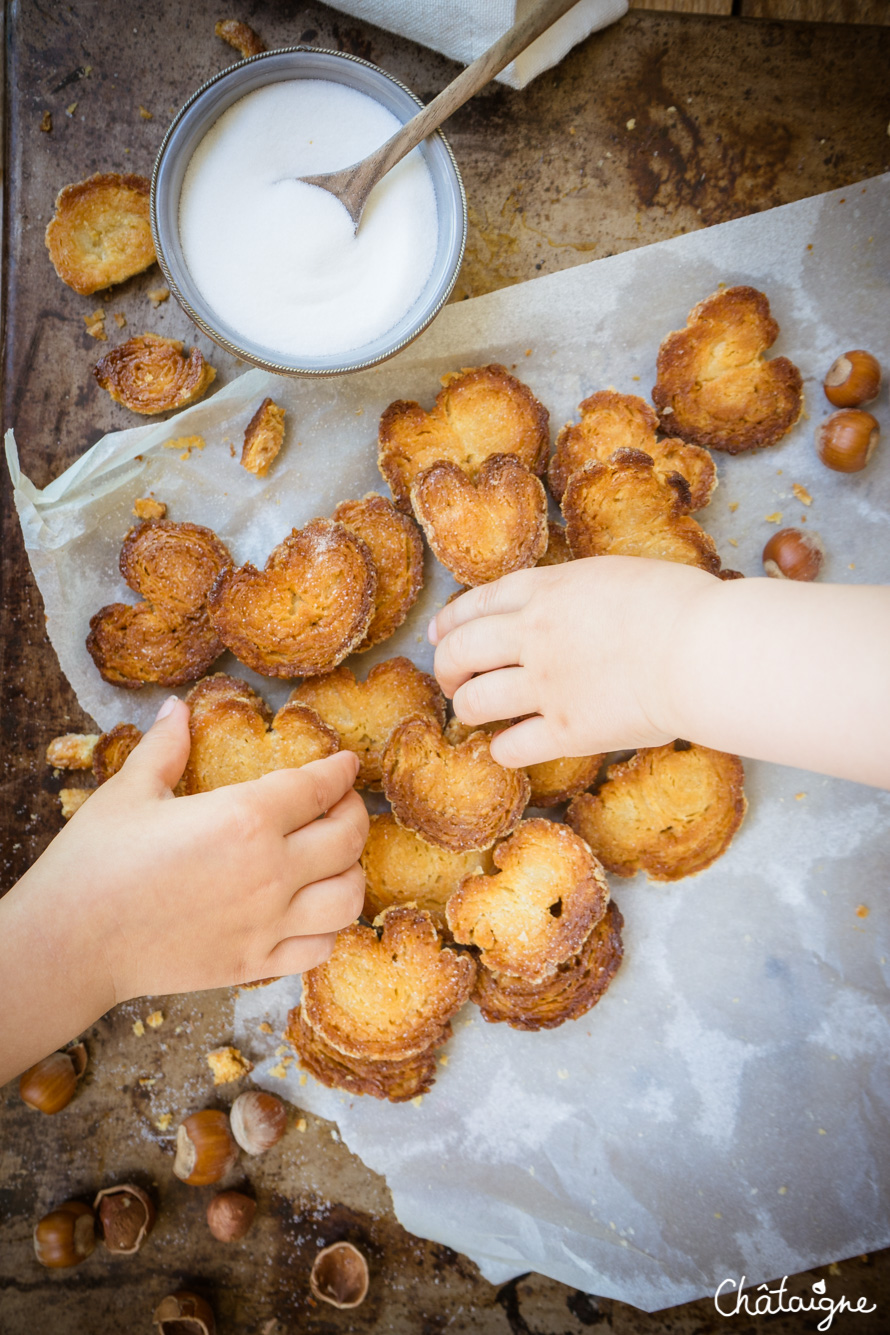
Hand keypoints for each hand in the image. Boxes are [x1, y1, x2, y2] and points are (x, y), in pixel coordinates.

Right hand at [20, 699, 366, 1006]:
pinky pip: (320, 947)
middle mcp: (270, 871)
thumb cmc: (93, 863)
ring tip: (338, 859)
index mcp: (244, 818)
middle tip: (344, 805)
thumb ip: (165, 748)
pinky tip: (316, 910)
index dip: (340, 772)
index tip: (347, 765)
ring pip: (348, 897)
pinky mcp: (256, 964)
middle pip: (347, 838)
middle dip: (355, 814)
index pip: (318, 787)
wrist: (68, 944)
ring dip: (353, 872)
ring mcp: (267, 924)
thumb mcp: (129, 792)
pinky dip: (329, 927)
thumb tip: (176, 707)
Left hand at [429, 556, 717, 765]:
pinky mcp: (566, 731)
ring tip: (473, 715)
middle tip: (450, 681)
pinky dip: (501, 750)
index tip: (439, 635)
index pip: (477, 604)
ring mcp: (545, 685)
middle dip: (447, 669)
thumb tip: (566, 602)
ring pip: (474, 702)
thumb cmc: (680, 604)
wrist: (701, 649)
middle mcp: (533, 635)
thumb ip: (577, 590)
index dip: (451, 622)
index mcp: (546, 591)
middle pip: (461, 652)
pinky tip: (508, 748)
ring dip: (466, 709)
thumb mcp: (615, 574)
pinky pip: (510, 747)